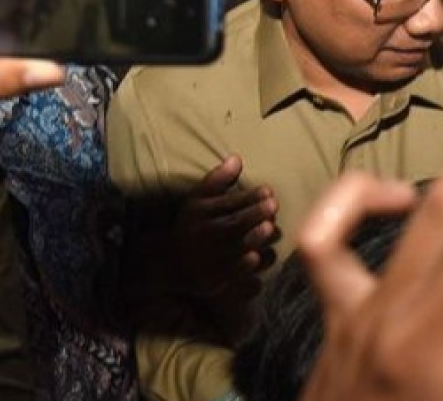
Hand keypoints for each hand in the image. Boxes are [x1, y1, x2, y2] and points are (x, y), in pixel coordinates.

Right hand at [175, 154, 280, 297]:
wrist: (169, 264)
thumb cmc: (192, 226)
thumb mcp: (198, 200)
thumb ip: (218, 180)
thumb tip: (237, 158)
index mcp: (200, 216)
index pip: (228, 205)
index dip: (249, 197)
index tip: (268, 190)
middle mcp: (203, 239)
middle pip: (232, 226)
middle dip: (253, 215)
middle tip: (273, 206)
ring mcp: (208, 263)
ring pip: (235, 251)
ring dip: (254, 241)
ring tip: (270, 229)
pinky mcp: (214, 284)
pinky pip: (234, 277)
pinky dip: (247, 269)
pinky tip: (260, 258)